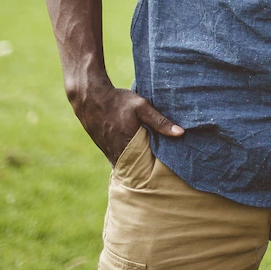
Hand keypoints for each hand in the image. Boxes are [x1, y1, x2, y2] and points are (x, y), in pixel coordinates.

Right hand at [68, 77, 183, 164]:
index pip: (144, 168)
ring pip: (125, 165)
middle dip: (145, 171)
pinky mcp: (103, 147)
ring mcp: (107, 151)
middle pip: (134, 169)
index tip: (165, 173)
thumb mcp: (142, 107)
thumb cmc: (117, 101)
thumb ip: (160, 121)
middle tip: (159, 173)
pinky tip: (135, 156)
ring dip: (135, 165)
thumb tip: (180, 133)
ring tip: (149, 166)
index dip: (154, 171)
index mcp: (127, 146)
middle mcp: (115, 153)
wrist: (89, 97)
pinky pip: (117, 159)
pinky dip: (126, 159)